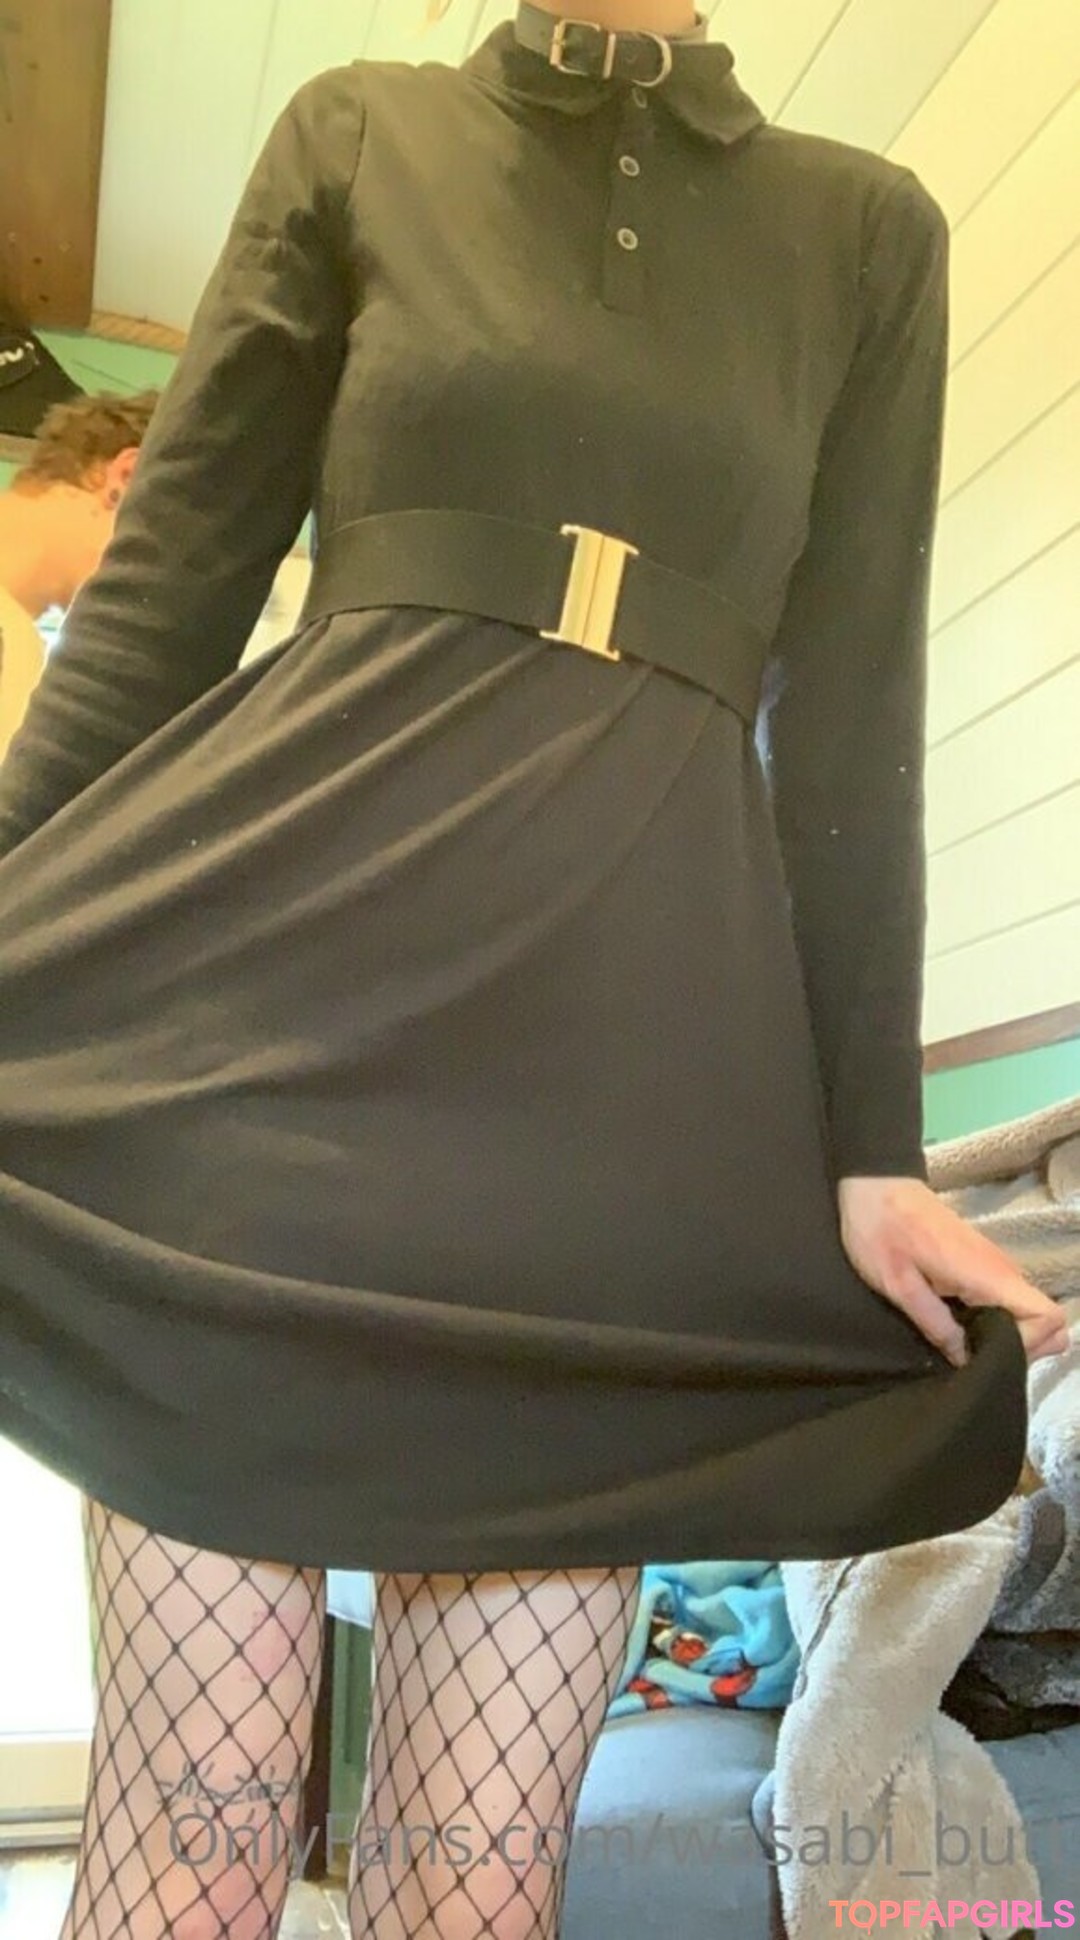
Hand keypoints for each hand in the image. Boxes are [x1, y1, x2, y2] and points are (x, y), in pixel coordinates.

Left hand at [837, 1175, 1067, 1367]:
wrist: (875, 1185)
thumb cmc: (881, 1232)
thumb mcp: (898, 1285)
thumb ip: (936, 1324)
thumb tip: (964, 1359)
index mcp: (989, 1275)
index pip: (1049, 1316)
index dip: (1030, 1344)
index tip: (989, 1356)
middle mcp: (1002, 1270)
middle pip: (1045, 1319)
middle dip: (1022, 1346)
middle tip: (977, 1357)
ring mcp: (994, 1266)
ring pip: (1027, 1312)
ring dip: (1007, 1336)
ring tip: (965, 1347)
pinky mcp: (981, 1265)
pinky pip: (1006, 1301)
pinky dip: (995, 1321)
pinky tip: (959, 1328)